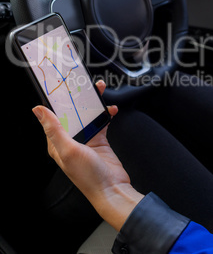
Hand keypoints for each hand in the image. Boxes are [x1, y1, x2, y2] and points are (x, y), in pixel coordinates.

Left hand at [32, 80, 143, 230]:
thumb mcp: (68, 150)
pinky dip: (106, 114)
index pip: (53, 116)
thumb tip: (38, 111)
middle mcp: (70, 140)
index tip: (60, 86)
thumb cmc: (89, 176)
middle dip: (78, 98)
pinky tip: (111, 110)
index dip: (56, 101)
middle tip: (84, 85)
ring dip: (94, 103)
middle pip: (72, 113)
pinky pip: (100, 122)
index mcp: (57, 143)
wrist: (113, 188)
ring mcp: (85, 139)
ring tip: (99, 91)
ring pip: (87, 115)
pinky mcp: (99, 140)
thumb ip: (54, 129)